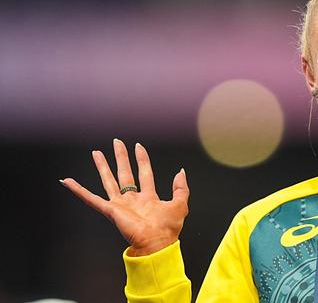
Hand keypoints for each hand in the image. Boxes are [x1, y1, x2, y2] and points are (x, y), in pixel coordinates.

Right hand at [61, 139, 189, 255]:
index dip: (141, 159)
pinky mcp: (110, 210)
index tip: (138, 146)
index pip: (144, 173)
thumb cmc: (168, 228)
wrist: (157, 242)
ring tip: (96, 153)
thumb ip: (181, 188)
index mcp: (148, 198)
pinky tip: (68, 182)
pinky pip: (91, 199)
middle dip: (121, 158)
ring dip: (102, 167)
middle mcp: (132, 200)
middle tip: (117, 143)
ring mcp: (120, 205)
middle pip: (124, 174)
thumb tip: (181, 171)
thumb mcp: (180, 204)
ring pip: (109, 181)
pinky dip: (78, 191)